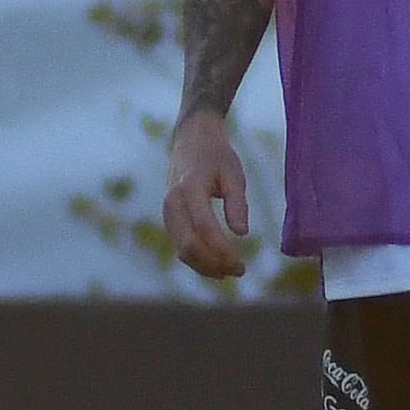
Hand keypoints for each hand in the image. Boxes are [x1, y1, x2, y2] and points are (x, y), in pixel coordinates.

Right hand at [161, 109, 258, 280]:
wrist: (191, 139)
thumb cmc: (216, 155)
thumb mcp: (233, 173)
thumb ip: (237, 203)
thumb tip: (242, 234)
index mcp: (189, 189)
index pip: (204, 228)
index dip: (222, 250)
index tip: (242, 265)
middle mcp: (172, 203)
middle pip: (188, 245)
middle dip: (213, 264)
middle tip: (239, 271)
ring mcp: (168, 212)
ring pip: (182, 250)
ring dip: (205, 266)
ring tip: (231, 271)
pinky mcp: (169, 219)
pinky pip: (181, 245)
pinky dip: (198, 259)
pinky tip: (217, 264)